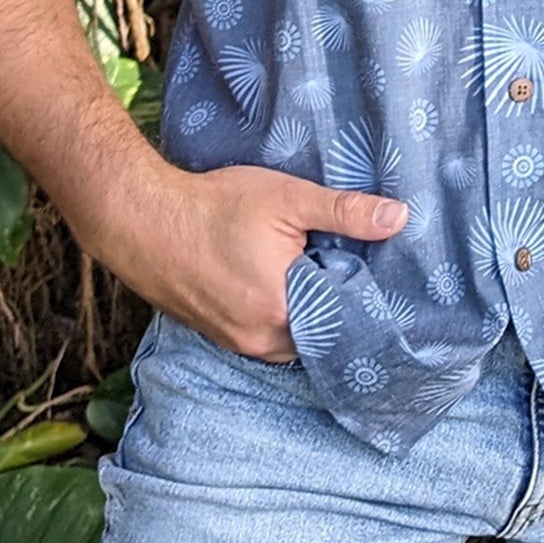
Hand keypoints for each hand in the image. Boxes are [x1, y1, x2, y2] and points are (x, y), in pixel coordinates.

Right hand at [74, 148, 407, 361]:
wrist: (143, 220)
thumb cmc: (214, 206)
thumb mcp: (287, 199)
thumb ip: (345, 212)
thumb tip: (400, 218)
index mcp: (285, 312)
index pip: (347, 319)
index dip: (365, 295)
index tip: (379, 273)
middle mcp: (263, 342)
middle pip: (322, 332)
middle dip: (337, 304)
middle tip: (350, 267)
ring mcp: (239, 343)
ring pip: (295, 336)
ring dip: (307, 310)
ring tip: (317, 272)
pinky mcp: (221, 336)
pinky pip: (268, 335)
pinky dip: (281, 314)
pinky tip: (281, 281)